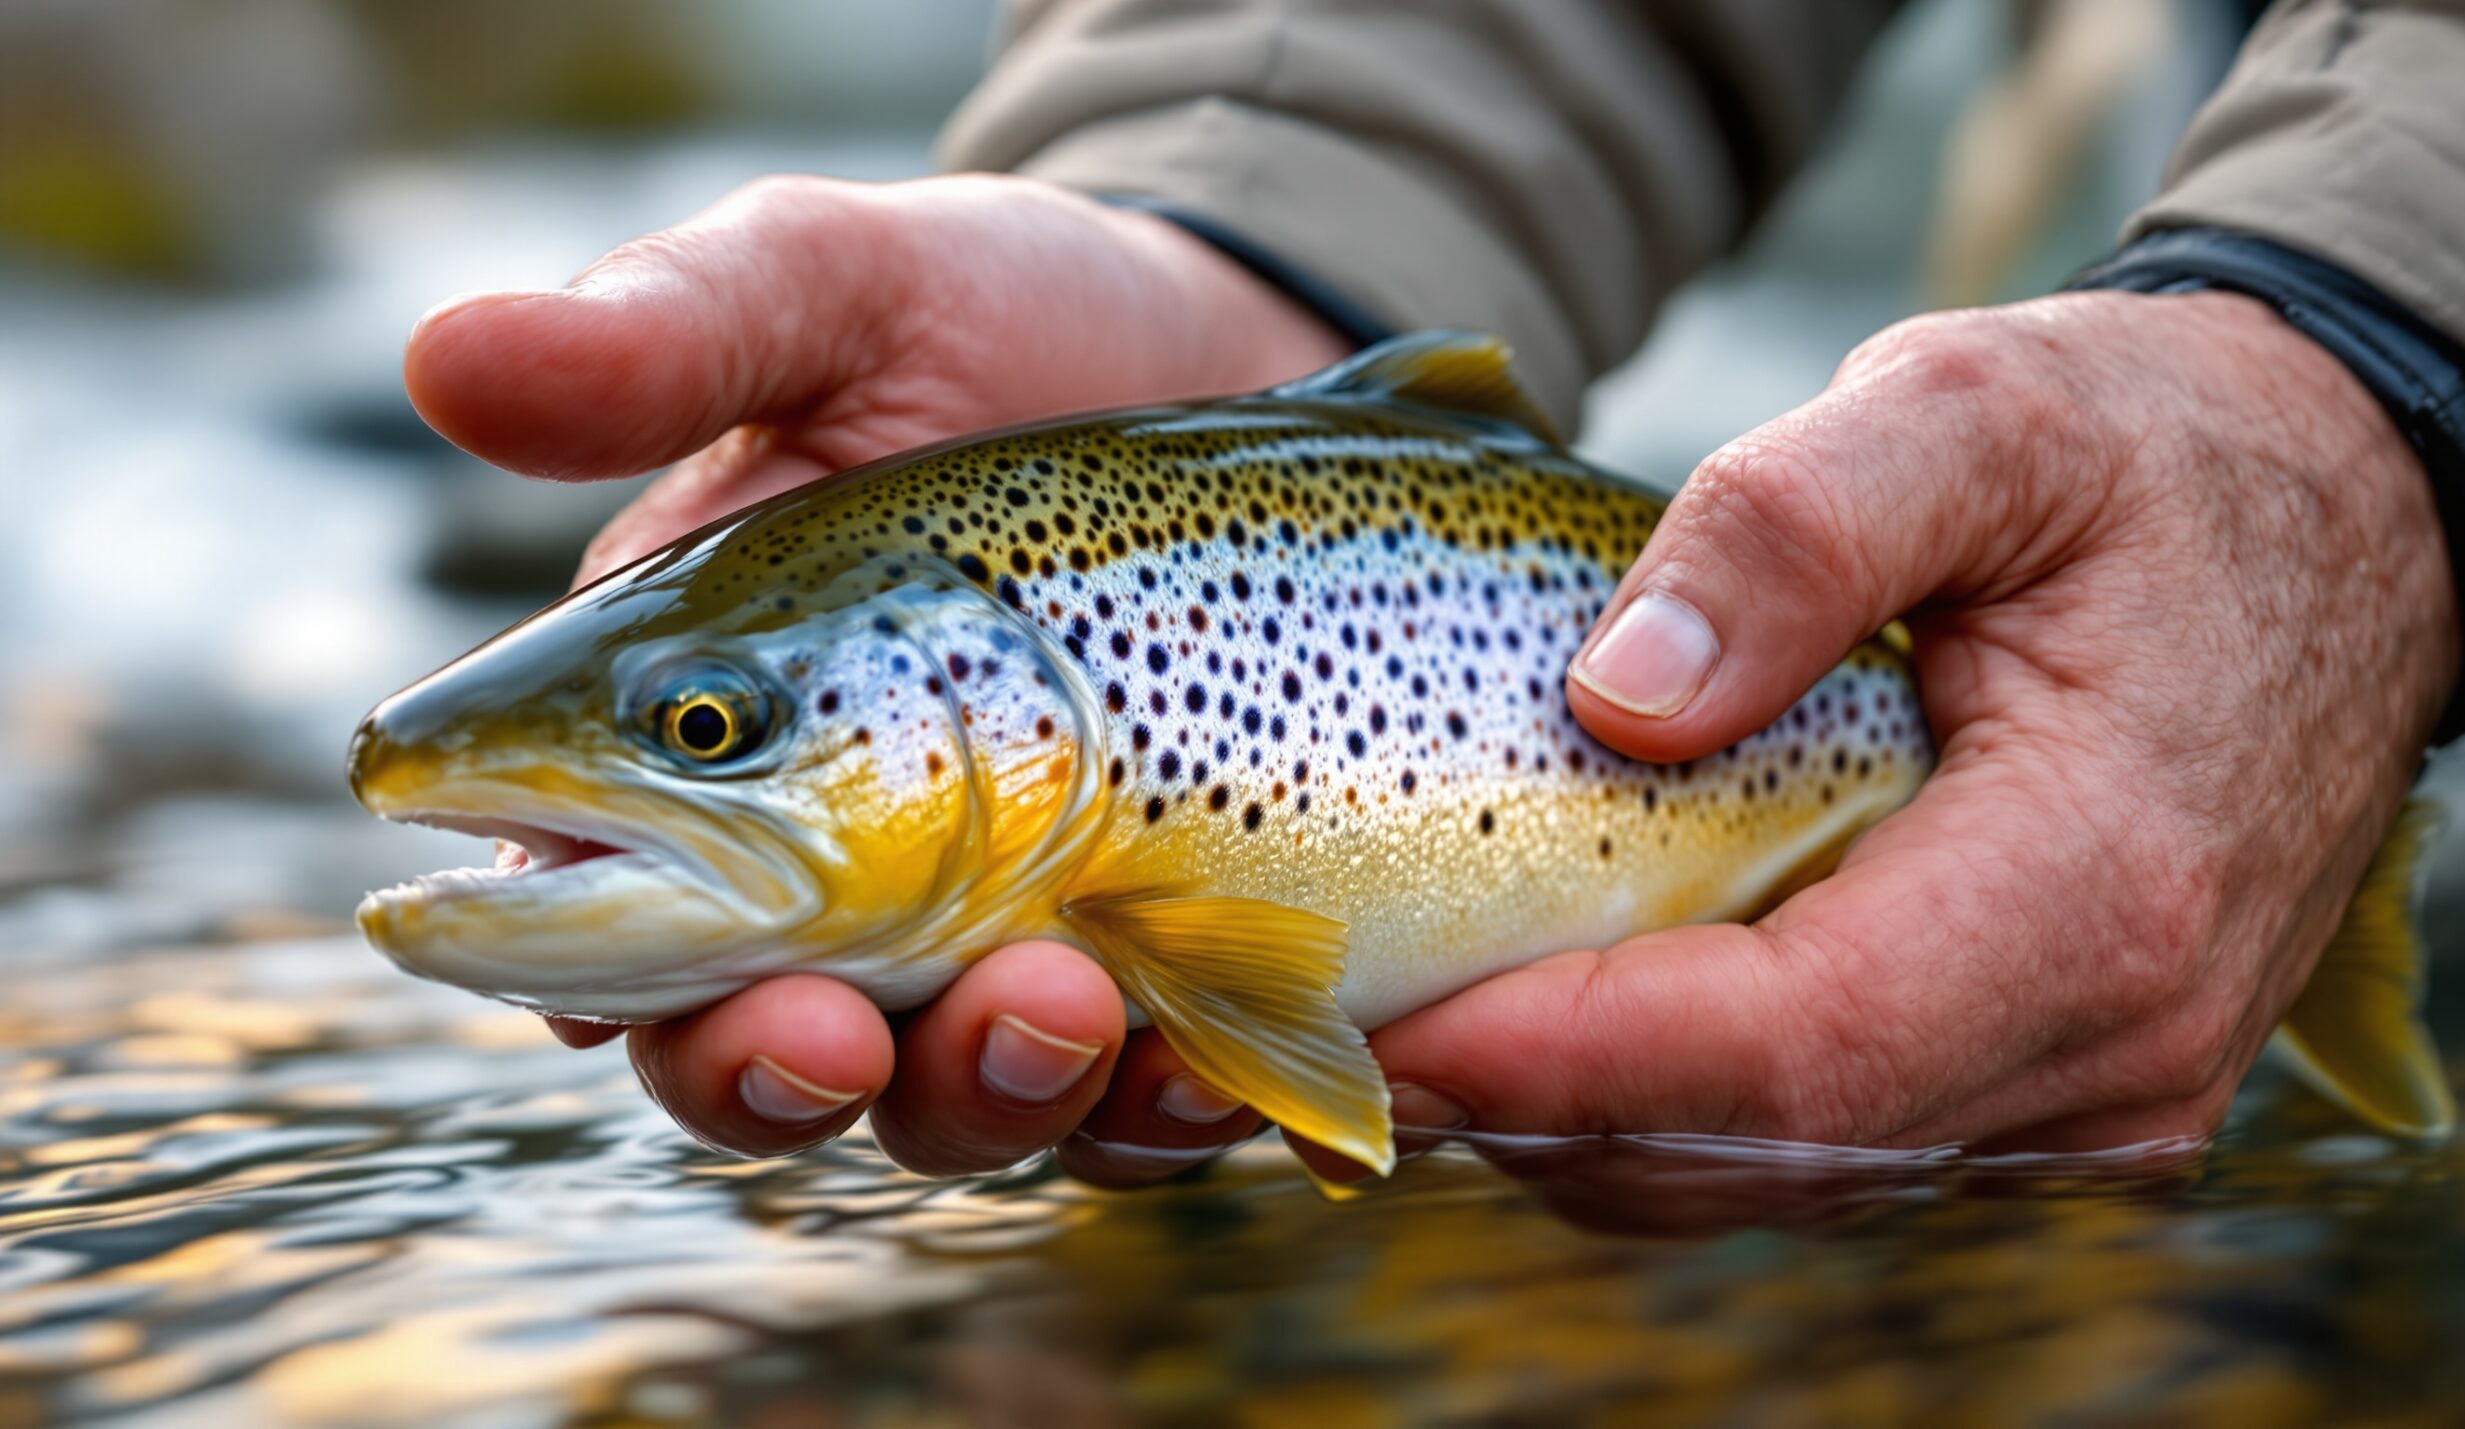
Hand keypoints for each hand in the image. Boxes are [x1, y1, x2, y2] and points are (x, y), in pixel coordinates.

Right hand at [406, 173, 1346, 1164]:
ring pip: (994, 1101)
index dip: (621, 996)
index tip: (663, 995)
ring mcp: (1032, 935)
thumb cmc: (995, 318)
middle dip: (799, 1081)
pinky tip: (1369, 1046)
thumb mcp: (842, 294)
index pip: (614, 939)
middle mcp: (854, 881)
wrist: (1231, 328)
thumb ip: (674, 340)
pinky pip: (1210, 1080)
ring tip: (1092, 1016)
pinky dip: (1258, 1092)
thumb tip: (445, 355)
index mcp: (712, 757)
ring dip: (1025, 1096)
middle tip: (848, 1032)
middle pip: (788, 1065)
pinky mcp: (1201, 951)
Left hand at [1350, 290, 2456, 1178]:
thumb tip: (1611, 698)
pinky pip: (1825, 1143)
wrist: (2346, 521)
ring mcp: (2089, 1094)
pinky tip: (1553, 1017)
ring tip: (1403, 1023)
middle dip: (1527, 1110)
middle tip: (1327, 1029)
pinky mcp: (2054, 1090)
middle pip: (1754, 1150)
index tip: (1376, 1032)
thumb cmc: (2154, 457)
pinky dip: (1670, 1107)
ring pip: (1774, 1173)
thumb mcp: (1978, 408)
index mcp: (2099, 891)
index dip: (1563, 1061)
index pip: (1789, 1051)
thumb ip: (1796, 528)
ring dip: (1579, 1122)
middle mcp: (2109, 1048)